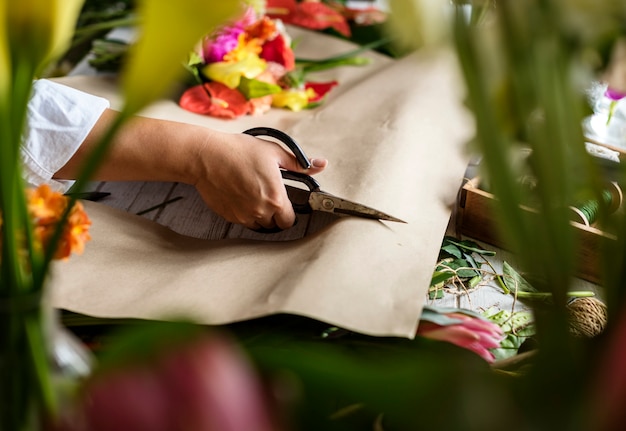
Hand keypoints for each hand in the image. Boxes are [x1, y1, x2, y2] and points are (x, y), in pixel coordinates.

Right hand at [191, 131, 326, 229]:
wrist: (206, 156)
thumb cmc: (239, 151)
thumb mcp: (274, 152)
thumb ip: (299, 163)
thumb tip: (320, 165)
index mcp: (275, 198)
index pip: (289, 221)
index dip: (289, 213)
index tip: (285, 203)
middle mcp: (260, 212)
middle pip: (275, 225)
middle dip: (275, 214)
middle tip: (269, 197)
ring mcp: (243, 216)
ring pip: (258, 225)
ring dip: (260, 216)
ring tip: (254, 195)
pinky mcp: (228, 216)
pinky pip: (242, 221)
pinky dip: (244, 213)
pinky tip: (240, 196)